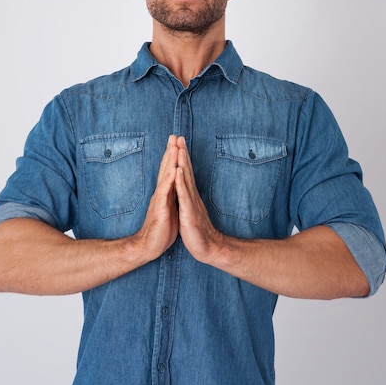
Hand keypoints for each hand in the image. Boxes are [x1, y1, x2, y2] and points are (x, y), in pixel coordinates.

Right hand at [133, 135, 178, 261]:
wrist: (150, 246)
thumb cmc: (161, 229)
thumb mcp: (169, 208)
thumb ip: (171, 196)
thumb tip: (175, 187)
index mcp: (165, 193)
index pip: (169, 170)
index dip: (173, 156)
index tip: (177, 141)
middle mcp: (161, 193)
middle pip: (166, 168)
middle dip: (170, 151)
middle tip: (173, 135)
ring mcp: (159, 200)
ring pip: (165, 176)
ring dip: (170, 161)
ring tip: (174, 147)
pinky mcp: (160, 209)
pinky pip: (165, 193)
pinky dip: (169, 180)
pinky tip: (172, 170)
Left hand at [174, 136, 223, 262]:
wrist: (207, 247)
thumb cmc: (197, 231)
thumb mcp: (190, 211)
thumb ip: (188, 198)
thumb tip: (184, 187)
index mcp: (190, 195)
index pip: (185, 172)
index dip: (181, 157)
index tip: (177, 142)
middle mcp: (192, 195)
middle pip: (186, 170)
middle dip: (182, 153)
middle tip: (178, 137)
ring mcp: (191, 202)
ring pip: (185, 179)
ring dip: (182, 162)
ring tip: (178, 147)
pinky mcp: (190, 212)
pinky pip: (184, 195)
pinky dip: (180, 182)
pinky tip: (178, 171)